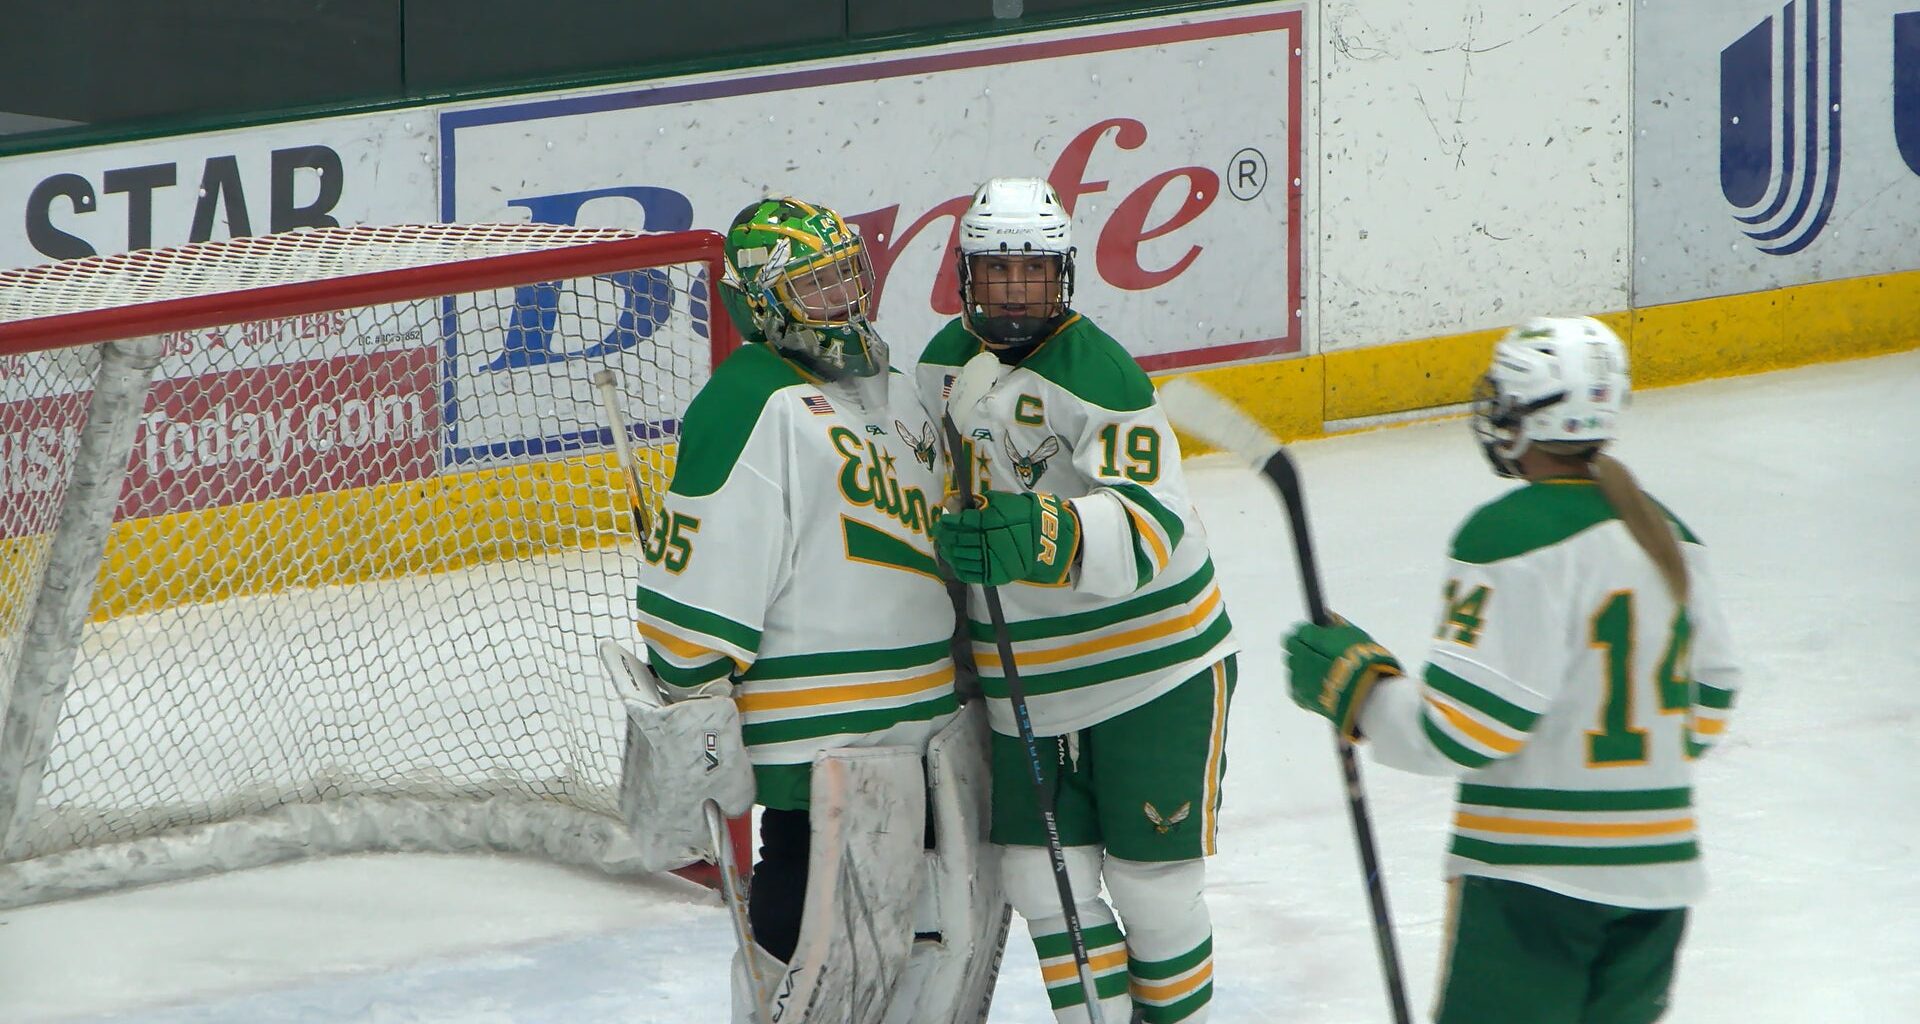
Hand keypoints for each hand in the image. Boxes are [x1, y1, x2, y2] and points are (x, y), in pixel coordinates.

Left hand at [934, 490, 1078, 586]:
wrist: (1046, 537)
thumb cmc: (1023, 514)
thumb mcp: (1001, 501)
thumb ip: (978, 503)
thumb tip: (953, 502)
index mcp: (988, 523)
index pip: (960, 523)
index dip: (947, 522)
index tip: (941, 519)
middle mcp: (987, 543)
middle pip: (957, 541)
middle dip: (944, 536)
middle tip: (939, 532)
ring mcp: (991, 561)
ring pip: (960, 558)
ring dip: (948, 552)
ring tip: (944, 546)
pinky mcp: (995, 575)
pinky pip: (970, 574)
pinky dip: (958, 567)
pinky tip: (954, 561)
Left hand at [1285, 619, 1401, 739]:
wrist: (1365, 698)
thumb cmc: (1363, 662)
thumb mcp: (1353, 635)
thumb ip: (1335, 624)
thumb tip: (1326, 616)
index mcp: (1311, 639)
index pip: (1298, 631)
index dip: (1307, 632)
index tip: (1315, 635)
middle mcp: (1299, 658)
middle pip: (1292, 648)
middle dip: (1303, 648)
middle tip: (1320, 653)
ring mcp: (1298, 679)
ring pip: (1293, 667)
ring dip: (1304, 666)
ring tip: (1324, 672)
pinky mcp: (1300, 697)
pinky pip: (1296, 685)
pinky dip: (1305, 683)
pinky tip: (1321, 684)